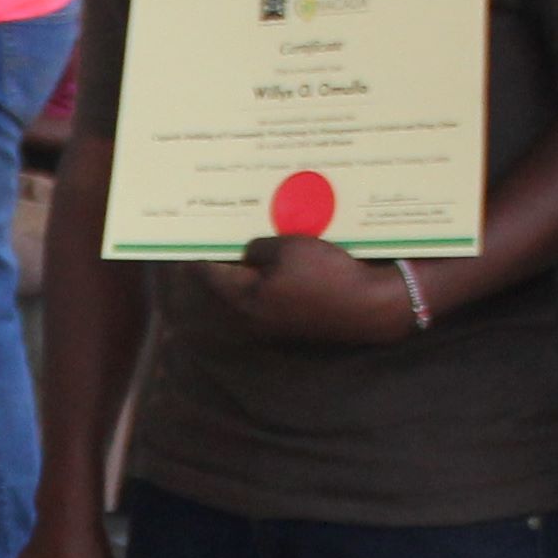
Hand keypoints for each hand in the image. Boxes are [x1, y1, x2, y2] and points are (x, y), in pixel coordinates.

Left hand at [195, 233, 413, 345]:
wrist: (370, 306)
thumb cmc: (326, 275)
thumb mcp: (288, 248)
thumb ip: (258, 249)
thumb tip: (247, 254)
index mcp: (245, 300)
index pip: (209, 274)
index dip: (197, 253)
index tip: (188, 237)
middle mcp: (253, 317)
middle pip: (226, 285)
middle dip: (220, 259)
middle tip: (213, 234)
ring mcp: (273, 323)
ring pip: (248, 290)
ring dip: (245, 268)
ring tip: (243, 241)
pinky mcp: (292, 321)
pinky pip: (269, 295)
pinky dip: (266, 276)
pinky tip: (274, 257)